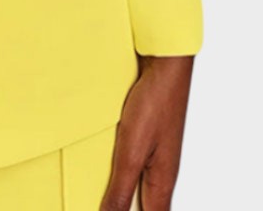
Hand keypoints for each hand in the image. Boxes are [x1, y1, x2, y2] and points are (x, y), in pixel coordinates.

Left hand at [100, 54, 193, 210]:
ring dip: (123, 191)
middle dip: (125, 208)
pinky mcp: (146, 138)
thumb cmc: (154, 105)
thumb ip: (122, 189)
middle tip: (102, 202)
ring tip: (100, 192)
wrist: (162, 67)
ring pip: (139, 186)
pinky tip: (104, 163)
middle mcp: (161, 173)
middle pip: (146, 207)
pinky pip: (134, 164)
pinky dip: (120, 170)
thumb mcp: (131, 153)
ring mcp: (154, 155)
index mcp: (162, 183)